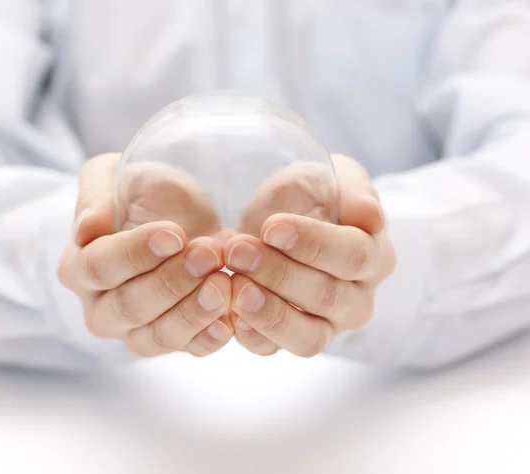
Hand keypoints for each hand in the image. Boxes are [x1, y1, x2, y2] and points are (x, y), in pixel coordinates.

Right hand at [58, 154, 233, 356]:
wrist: (179, 217)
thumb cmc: (140, 195)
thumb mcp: (112, 176)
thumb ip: (94, 195)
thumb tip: (86, 228)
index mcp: (78, 267)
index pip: (99, 267)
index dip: (135, 253)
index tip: (174, 234)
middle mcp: (101, 308)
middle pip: (130, 306)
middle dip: (172, 281)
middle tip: (208, 254)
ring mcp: (135, 331)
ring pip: (158, 335)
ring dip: (192, 312)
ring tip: (223, 284)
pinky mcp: (172, 340)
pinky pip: (187, 349)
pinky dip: (208, 338)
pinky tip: (228, 321)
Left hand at [225, 155, 395, 356]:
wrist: (279, 220)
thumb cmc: (311, 196)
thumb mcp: (334, 177)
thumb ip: (355, 191)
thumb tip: (373, 217)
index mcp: (375, 256)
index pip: (354, 256)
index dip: (313, 244)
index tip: (272, 227)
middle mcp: (357, 299)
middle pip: (327, 297)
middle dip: (279, 273)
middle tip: (239, 250)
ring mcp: (326, 325)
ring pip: (307, 337)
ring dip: (268, 313)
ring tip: (235, 287)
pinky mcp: (291, 339)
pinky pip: (275, 350)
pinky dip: (253, 336)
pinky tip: (231, 314)